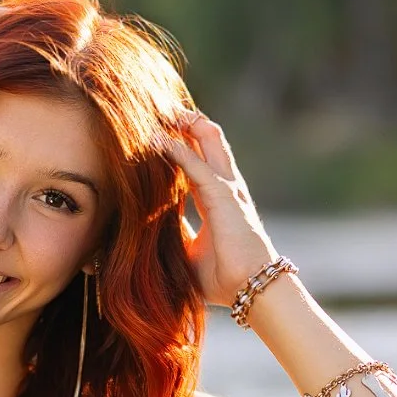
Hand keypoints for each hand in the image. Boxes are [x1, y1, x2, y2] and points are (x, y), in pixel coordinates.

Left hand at [158, 111, 282, 307]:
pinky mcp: (224, 197)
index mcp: (218, 200)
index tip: (160, 129)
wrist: (252, 289)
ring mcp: (227, 189)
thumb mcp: (189, 253)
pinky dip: (177, 151)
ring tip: (163, 108)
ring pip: (207, 142)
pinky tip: (158, 139)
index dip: (183, 143)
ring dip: (185, 124)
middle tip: (162, 107)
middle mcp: (225, 188)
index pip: (199, 161)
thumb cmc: (224, 278)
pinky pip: (196, 167)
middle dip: (187, 122)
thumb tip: (144, 241)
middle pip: (207, 141)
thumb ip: (174, 238)